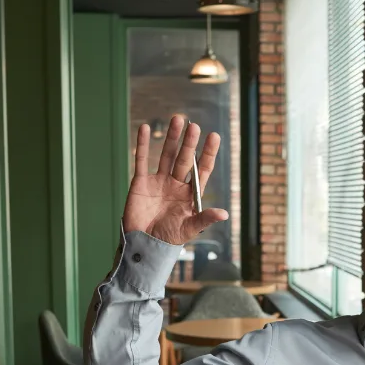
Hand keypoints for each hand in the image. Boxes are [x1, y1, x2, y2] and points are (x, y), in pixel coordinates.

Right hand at [123, 114, 227, 243]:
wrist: (143, 245)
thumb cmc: (168, 239)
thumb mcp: (189, 229)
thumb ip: (204, 218)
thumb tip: (224, 214)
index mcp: (190, 194)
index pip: (202, 169)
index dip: (208, 153)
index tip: (214, 136)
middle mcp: (176, 184)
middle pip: (184, 159)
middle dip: (189, 143)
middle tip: (194, 126)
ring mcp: (158, 181)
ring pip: (166, 155)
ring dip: (171, 137)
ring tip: (177, 119)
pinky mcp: (141, 183)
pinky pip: (141, 160)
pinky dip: (142, 144)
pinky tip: (144, 128)